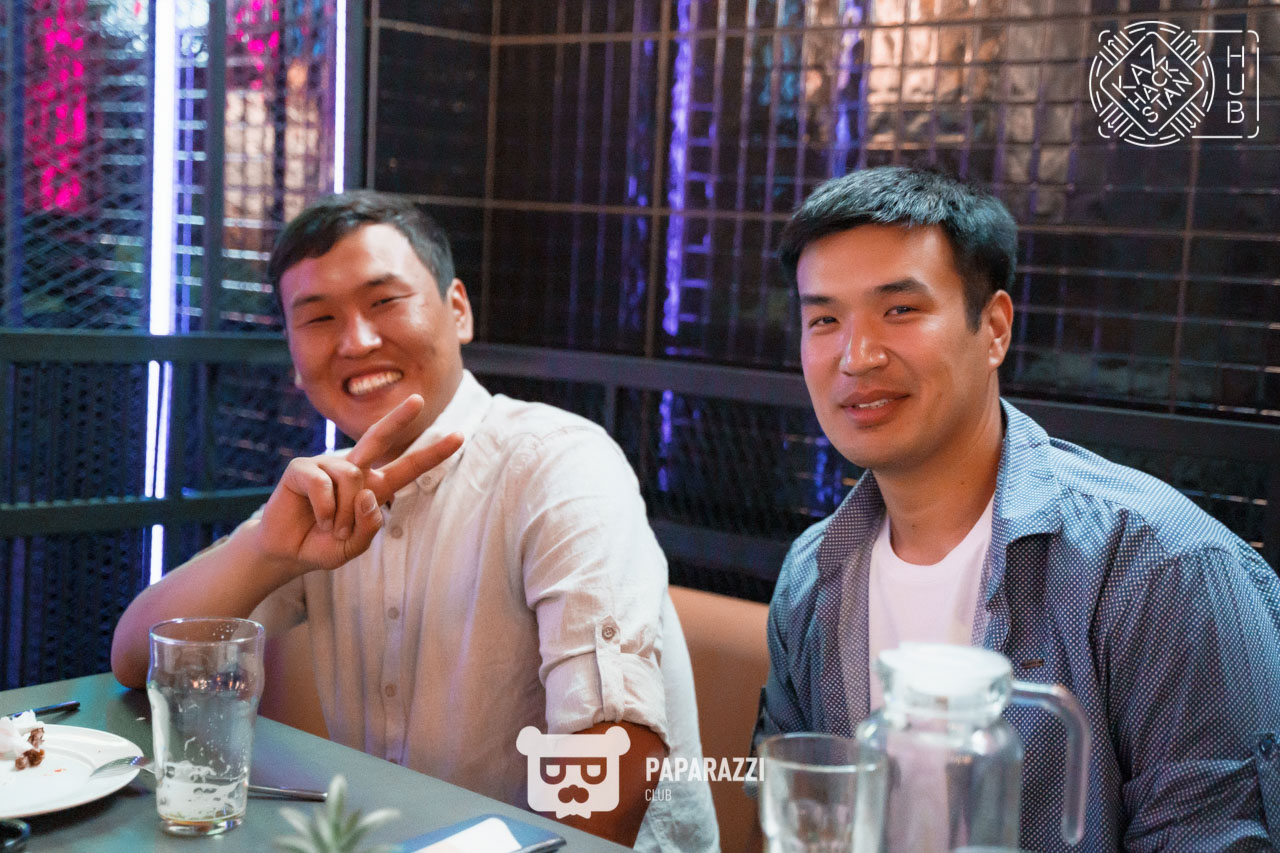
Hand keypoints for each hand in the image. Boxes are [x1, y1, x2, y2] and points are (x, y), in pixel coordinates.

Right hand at [254, 395, 462, 573]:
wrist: (286, 552)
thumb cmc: (322, 544)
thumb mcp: (353, 547)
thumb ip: (368, 528)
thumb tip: (368, 495)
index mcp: (373, 487)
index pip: (408, 467)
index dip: (433, 453)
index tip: (460, 435)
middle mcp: (354, 469)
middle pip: (379, 438)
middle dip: (399, 418)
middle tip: (419, 400)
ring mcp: (327, 465)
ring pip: (352, 478)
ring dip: (344, 512)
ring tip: (333, 527)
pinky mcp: (301, 468)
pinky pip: (323, 484)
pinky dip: (325, 507)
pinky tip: (318, 517)